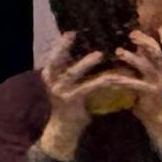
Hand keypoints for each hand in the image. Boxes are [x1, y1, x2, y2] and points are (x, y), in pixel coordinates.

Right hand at [34, 36, 115, 158]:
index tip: (71, 31)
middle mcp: (51, 81)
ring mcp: (60, 91)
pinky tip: (112, 76)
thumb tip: (86, 52)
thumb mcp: (69, 85)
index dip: (61, 43)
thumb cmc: (70, 105)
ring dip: (86, 63)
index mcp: (49, 75)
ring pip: (72, 73)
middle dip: (64, 46)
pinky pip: (88, 87)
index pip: (53, 55)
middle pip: (56, 59)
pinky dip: (100, 80)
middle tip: (75, 34)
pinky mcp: (71, 100)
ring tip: (99, 54)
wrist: (65, 129)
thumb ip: (72, 71)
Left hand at [105, 33, 161, 144]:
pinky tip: (111, 78)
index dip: (145, 38)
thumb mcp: (142, 74)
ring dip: (132, 58)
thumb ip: (138, 62)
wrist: (154, 114)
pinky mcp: (150, 92)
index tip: (133, 30)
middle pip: (155, 53)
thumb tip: (123, 46)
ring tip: (118, 52)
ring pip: (146, 66)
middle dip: (143, 43)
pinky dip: (123, 80)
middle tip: (129, 35)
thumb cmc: (145, 92)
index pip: (155, 46)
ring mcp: (157, 82)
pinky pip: (136, 84)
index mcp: (159, 65)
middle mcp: (160, 71)